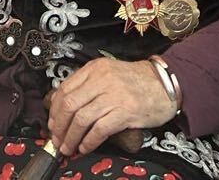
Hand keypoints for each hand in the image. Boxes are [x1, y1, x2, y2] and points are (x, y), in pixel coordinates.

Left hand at [47, 56, 176, 155]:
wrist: (166, 85)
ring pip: (81, 119)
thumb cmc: (138, 82)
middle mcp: (102, 80)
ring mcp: (113, 95)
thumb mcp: (109, 74)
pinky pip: (99, 130)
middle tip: (57, 140)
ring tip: (68, 148)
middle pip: (70, 105)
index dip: (55, 111)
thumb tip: (67, 109)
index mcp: (95, 69)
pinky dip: (88, 142)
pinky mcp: (125, 112)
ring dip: (71, 138)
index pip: (65, 89)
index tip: (52, 124)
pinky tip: (85, 148)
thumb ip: (89, 86)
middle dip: (59, 127)